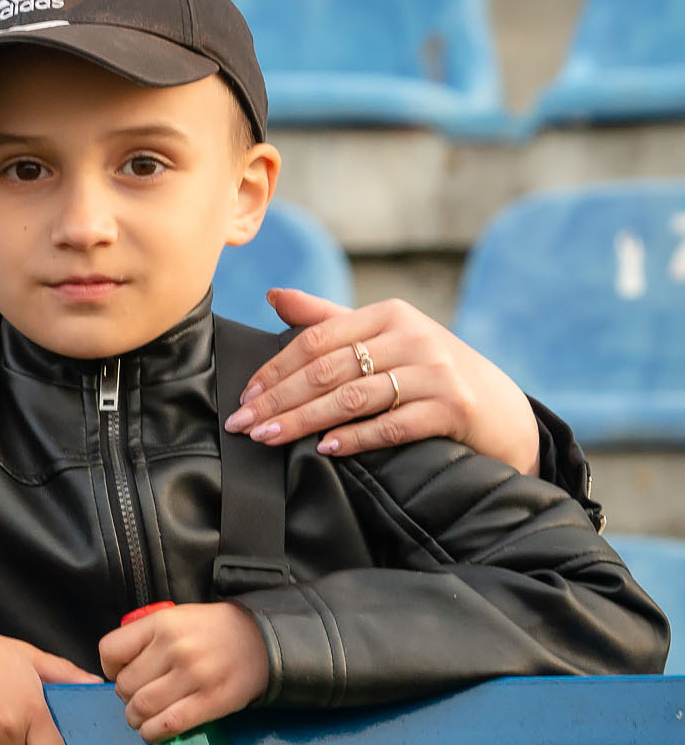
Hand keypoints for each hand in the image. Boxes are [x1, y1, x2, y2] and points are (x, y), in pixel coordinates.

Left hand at [98, 603, 267, 742]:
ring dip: (136, 718)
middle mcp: (175, 647)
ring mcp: (194, 675)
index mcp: (162, 623)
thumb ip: (145, 637)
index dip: (109, 669)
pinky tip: (153, 731)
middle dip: (125, 697)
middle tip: (136, 699)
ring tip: (141, 717)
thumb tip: (116, 670)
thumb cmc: (213, 631)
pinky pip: (168, 724)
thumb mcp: (176, 617)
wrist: (262, 640)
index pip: (110, 651)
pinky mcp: (211, 701)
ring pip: (142, 707)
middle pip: (125, 684)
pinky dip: (153, 733)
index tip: (119, 674)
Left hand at [226, 290, 541, 473]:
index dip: (275, 369)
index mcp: (389, 315)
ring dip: (304, 421)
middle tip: (242, 425)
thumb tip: (273, 295)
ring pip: (354, 398)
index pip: (316, 340)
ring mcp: (436, 372)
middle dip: (279, 400)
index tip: (244, 397)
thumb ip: (328, 320)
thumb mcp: (384, 338)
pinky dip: (355, 437)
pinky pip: (393, 424)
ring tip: (268, 439)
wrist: (502, 411)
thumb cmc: (429, 372)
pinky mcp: (453, 409)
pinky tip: (324, 448)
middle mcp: (412, 337)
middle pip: (329, 370)